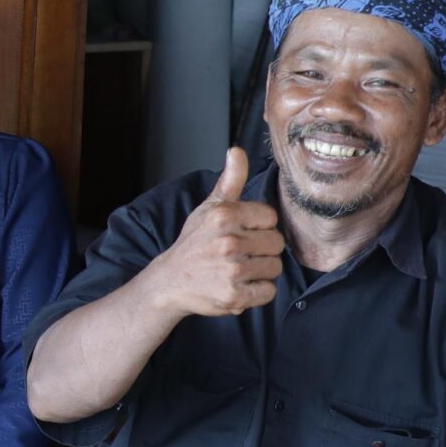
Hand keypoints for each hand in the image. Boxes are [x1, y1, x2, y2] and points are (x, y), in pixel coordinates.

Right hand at [142, 147, 282, 317]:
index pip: (271, 218)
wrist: (169, 282)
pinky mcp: (234, 295)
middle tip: (238, 254)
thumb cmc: (194, 243)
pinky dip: (257, 292)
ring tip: (237, 270)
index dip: (258, 227)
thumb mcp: (208, 208)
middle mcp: (228, 242)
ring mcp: (231, 270)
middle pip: (276, 244)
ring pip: (274, 268)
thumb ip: (229, 180)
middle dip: (261, 250)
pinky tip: (238, 285)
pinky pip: (268, 291)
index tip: (240, 233)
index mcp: (223, 216)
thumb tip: (237, 151)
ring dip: (260, 271)